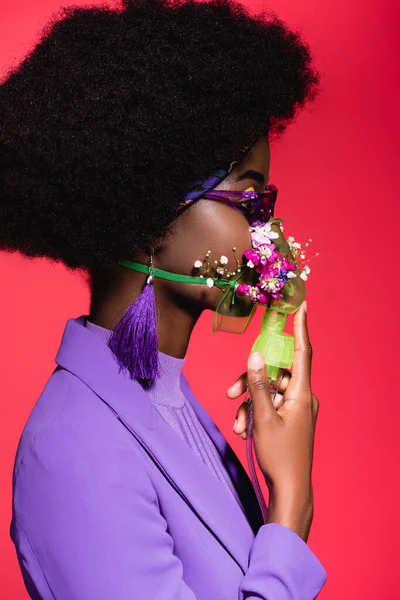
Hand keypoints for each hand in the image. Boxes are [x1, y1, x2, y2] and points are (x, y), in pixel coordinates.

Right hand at [226, 301, 319, 494]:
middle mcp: (302, 398)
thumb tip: (256, 354)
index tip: (302, 305)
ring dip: (249, 403)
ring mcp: (296, 409)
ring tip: (239, 424)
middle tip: (230, 394)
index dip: (301, 327)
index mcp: (302, 394)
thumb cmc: (280, 456)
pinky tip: (245, 430)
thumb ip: (257, 384)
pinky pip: (270, 406)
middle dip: (250, 382)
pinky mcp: (290, 419)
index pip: (303, 352)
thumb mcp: (263, 418)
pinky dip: (255, 413)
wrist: (290, 490)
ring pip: (268, 392)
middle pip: (275, 374)